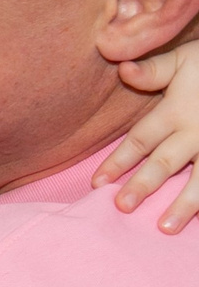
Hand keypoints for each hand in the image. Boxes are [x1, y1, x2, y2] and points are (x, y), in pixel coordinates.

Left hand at [97, 48, 198, 232]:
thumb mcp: (186, 59)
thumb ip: (155, 70)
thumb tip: (123, 70)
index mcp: (177, 111)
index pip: (141, 139)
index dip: (118, 161)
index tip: (96, 183)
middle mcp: (196, 132)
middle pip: (166, 162)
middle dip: (143, 185)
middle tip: (122, 207)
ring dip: (184, 204)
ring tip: (166, 227)